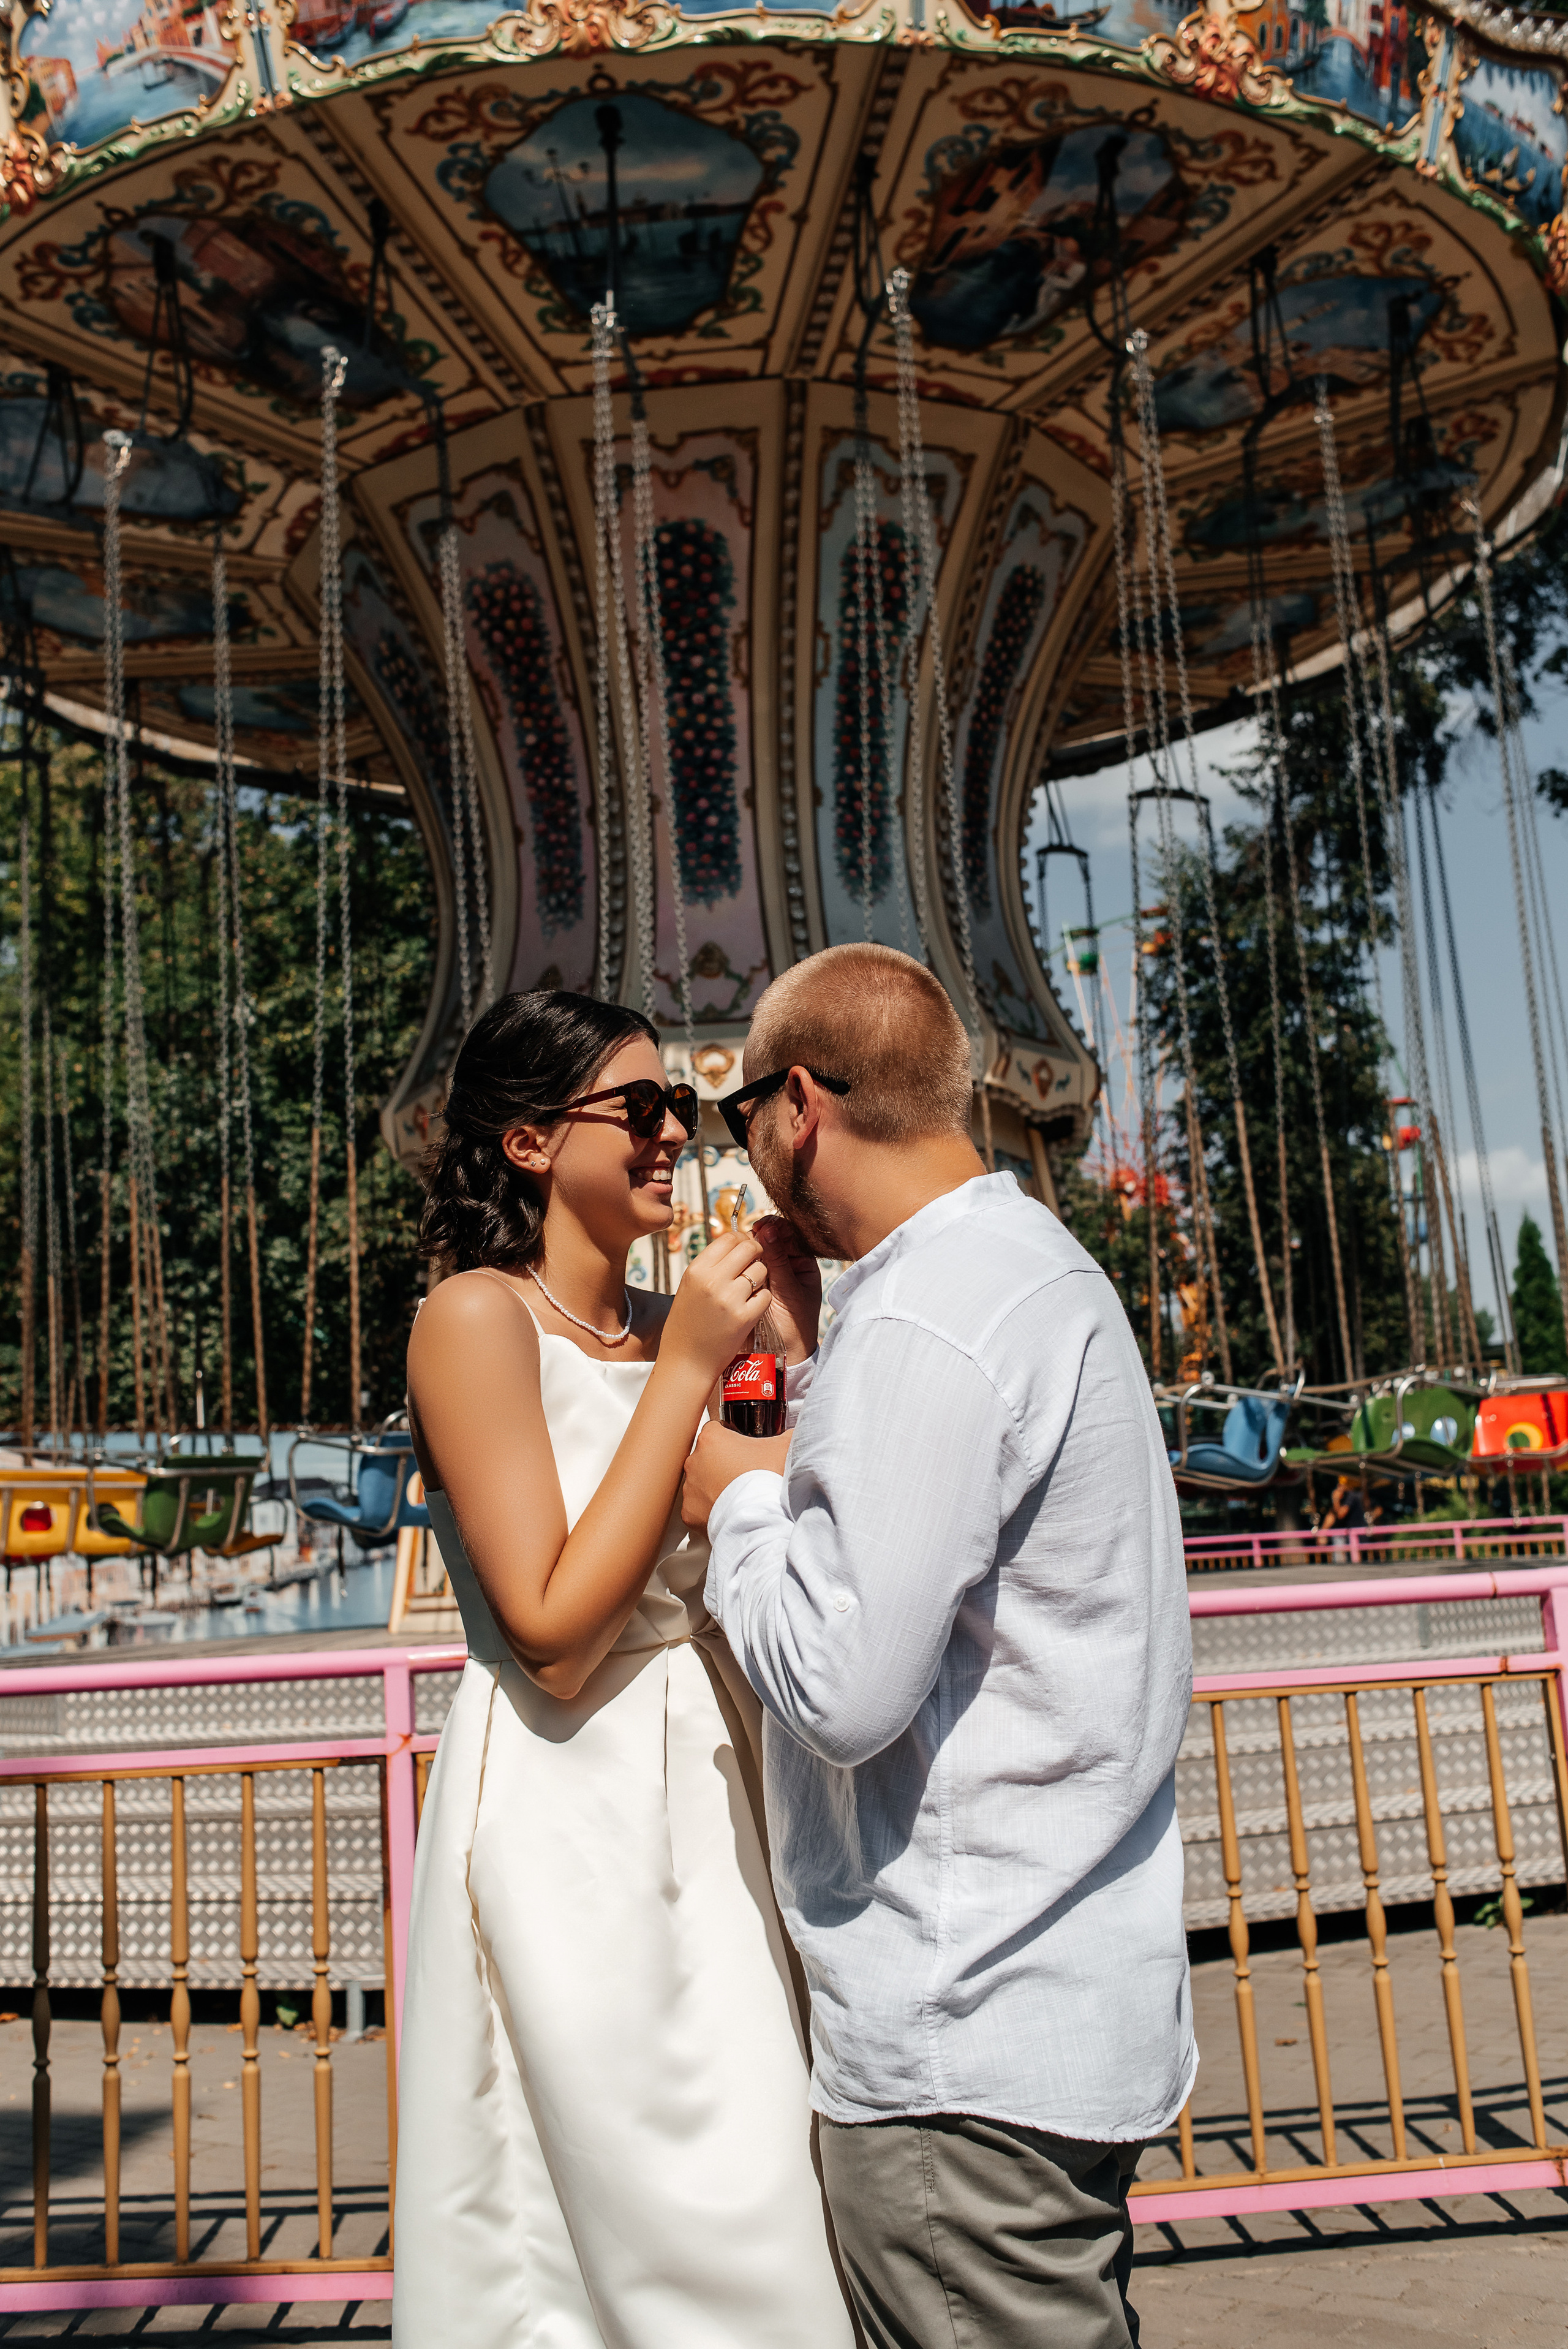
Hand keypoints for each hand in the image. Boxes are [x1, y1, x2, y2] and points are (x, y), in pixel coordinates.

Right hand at [660, 1230, 771, 1384]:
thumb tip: (735, 1242)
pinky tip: (752, 1307)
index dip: (742, 1239)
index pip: (729, 1238)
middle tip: (755, 1264)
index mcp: (696, 1270)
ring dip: (761, 1278)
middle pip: (749, 1248)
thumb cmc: (688, 1324)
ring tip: (750, 1290)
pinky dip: (763, 1299)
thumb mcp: (690, 1287)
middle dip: (757, 1253)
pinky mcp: (744, 1317)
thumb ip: (711, 1265)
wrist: (686, 1361)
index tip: (745, 1248)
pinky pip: (765, 1295)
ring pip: (761, 1270)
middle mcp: (712, 1280)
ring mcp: (729, 1299)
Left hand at [682, 1421, 790, 1528]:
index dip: (732, 1440)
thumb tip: (793, 1433)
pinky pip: (697, 1507)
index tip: (743, 1451)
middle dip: (721, 1464)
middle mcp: (694, 1460)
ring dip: (714, 1486)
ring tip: (737, 1494)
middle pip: (706, 1457)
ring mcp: (689, 1487)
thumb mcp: (785, 1446)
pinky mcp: (688, 1511)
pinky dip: (709, 1509)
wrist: (761, 1518)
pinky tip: (728, 1510)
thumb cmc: (768, 1480)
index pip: (717, 1431)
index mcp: (711, 1438)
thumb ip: (787, 1434)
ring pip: (700, 1482)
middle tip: (743, 1475)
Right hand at [751, 1216, 821, 1364]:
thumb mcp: (788, 1291)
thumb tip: (769, 1229)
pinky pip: (747, 1267)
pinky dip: (742, 1263)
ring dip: (750, 1249)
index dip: (777, 1227)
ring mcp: (769, 1275)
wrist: (783, 1354)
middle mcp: (786, 1266)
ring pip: (757, 1252)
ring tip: (745, 1251)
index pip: (790, 1235)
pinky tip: (738, 1263)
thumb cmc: (795, 1325)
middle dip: (760, 1236)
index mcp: (802, 1264)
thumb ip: (778, 1260)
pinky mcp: (753, 1285)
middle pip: (772, 1240)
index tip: (763, 1226)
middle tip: (751, 1236)